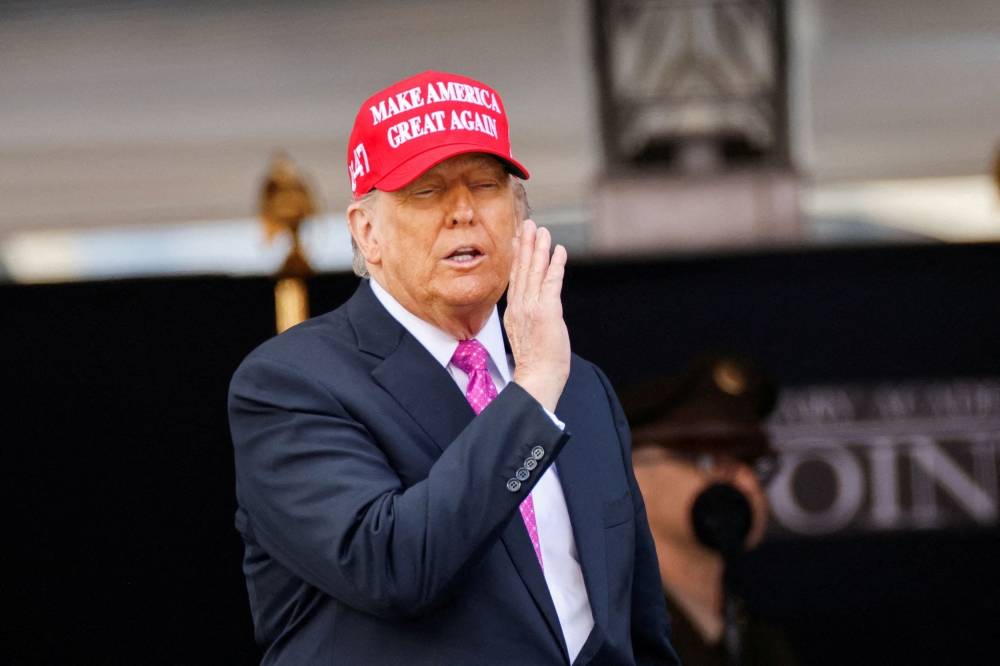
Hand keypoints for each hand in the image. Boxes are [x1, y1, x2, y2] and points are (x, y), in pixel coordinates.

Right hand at [504, 220, 570, 412]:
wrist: (537, 378)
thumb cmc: (536, 364)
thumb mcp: (526, 336)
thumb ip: (527, 318)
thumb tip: (534, 310)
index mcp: (513, 312)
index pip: (515, 278)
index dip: (517, 257)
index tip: (518, 239)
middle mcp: (519, 306)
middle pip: (522, 269)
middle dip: (526, 244)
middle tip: (528, 224)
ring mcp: (532, 308)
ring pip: (534, 271)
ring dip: (539, 248)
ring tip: (542, 230)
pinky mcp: (547, 311)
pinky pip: (551, 282)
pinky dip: (555, 265)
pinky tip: (559, 251)